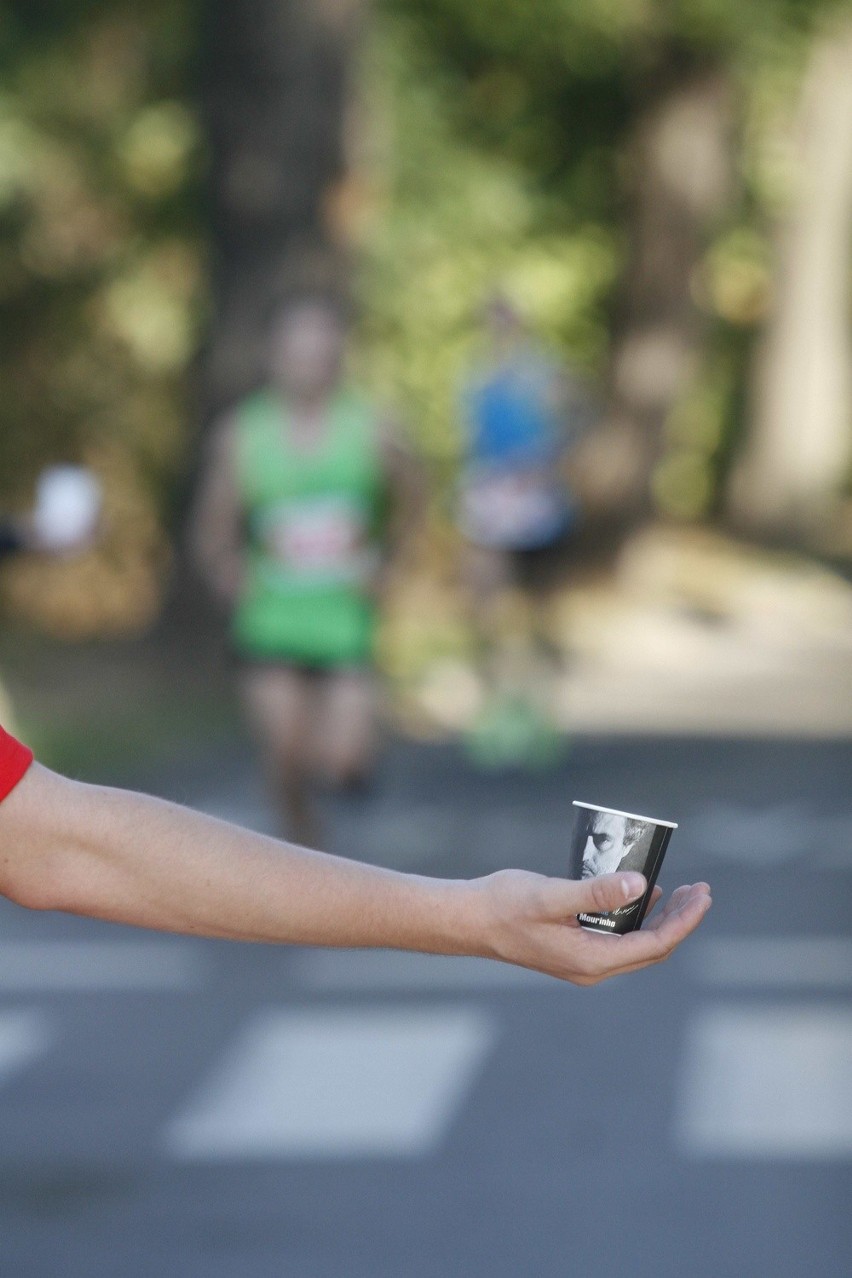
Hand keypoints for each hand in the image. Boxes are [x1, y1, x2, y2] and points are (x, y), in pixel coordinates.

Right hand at [468, 869, 711, 984]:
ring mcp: (583, 961)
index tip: (703, 896)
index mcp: (592, 959)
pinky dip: (638, 919)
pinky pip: (619, 939)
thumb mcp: (551, 894)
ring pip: (637, 944)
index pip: (654, 943)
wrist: (469, 921)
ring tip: (683, 893)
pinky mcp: (574, 949)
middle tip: (702, 891)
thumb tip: (641, 886)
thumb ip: (595, 892)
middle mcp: (592, 967)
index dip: (684, 921)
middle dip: (681, 920)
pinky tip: (643, 896)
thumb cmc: (505, 905)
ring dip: (663, 920)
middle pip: (652, 947)